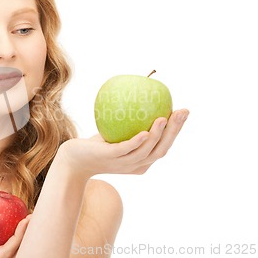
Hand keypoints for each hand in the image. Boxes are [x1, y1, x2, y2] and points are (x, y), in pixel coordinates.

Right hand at [0, 215, 30, 257]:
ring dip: (21, 232)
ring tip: (28, 216)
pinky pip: (3, 239)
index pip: (8, 251)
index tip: (26, 220)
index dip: (19, 237)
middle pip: (14, 249)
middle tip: (32, 216)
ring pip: (11, 245)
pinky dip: (11, 229)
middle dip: (26, 235)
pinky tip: (14, 216)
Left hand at [57, 109, 188, 178]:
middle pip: (161, 149)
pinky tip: (144, 131)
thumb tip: (138, 93)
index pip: (164, 145)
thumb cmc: (95, 145)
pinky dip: (137, 142)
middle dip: (174, 131)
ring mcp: (123, 163)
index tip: (183, 112)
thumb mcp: (114, 132)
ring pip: (146, 151)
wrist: (74, 160)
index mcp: (142, 161)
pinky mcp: (109, 158)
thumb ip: (127, 121)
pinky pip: (126, 150)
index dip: (176, 130)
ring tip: (164, 118)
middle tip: (182, 111)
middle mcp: (136, 165)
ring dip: (157, 135)